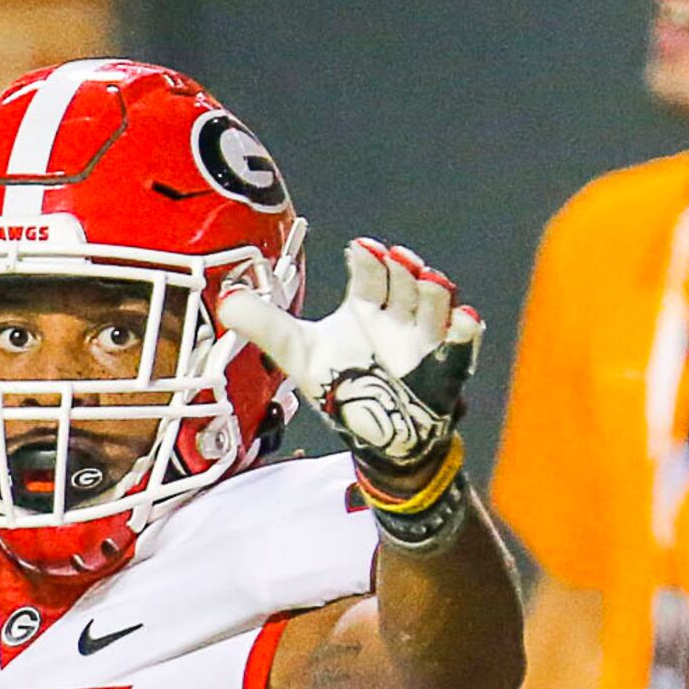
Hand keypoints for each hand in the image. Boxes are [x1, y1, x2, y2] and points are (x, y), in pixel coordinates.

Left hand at [221, 238, 483, 512]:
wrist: (379, 440)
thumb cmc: (342, 389)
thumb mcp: (298, 356)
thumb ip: (265, 326)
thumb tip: (224, 299)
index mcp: (365, 306)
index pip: (370, 270)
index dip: (369, 257)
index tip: (362, 248)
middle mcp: (397, 316)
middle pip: (405, 280)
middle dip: (403, 268)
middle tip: (397, 260)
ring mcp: (424, 340)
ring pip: (435, 303)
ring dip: (434, 291)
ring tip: (428, 282)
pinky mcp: (447, 368)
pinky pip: (462, 343)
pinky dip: (464, 330)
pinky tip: (462, 319)